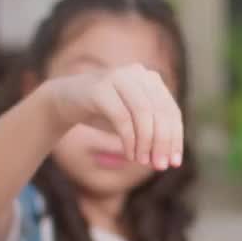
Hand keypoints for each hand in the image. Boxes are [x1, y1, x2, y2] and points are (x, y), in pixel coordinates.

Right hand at [46, 64, 183, 170]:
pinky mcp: (100, 88)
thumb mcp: (133, 121)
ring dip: (146, 142)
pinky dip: (129, 140)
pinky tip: (129, 155)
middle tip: (159, 166)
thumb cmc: (104, 113)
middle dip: (163, 143)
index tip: (175, 163)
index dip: (176, 138)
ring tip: (142, 161)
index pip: (171, 111)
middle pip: (160, 112)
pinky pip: (122, 117)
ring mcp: (118, 77)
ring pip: (143, 113)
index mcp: (150, 79)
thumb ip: (152, 133)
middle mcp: (137, 73)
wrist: (65, 99)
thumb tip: (170, 160)